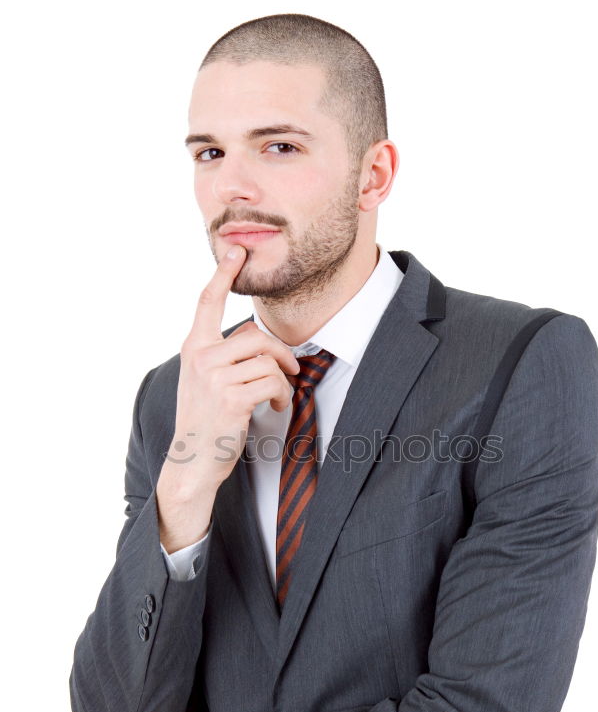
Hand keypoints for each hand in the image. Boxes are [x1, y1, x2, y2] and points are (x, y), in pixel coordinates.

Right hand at [156, 244, 299, 550]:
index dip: (222, 275)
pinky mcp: (231, 398)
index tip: (235, 252)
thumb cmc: (207, 421)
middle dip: (280, 353)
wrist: (193, 460)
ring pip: (267, 360)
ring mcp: (214, 377)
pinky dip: (282, 396)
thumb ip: (223, 355)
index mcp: (194, 348)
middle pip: (256, 335)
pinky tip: (275, 409)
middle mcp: (200, 357)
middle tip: (290, 371)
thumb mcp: (206, 381)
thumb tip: (261, 341)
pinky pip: (272, 382)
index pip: (207, 303)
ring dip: (282, 380)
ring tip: (278, 398)